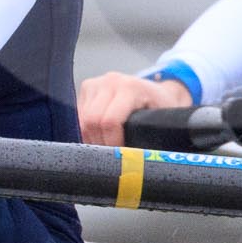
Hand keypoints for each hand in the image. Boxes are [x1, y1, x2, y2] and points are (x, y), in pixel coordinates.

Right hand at [77, 70, 191, 146]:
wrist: (157, 91)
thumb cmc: (162, 109)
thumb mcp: (162, 121)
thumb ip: (150, 137)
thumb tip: (137, 161)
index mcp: (130, 87)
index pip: (109, 121)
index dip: (111, 144)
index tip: (119, 157)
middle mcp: (110, 81)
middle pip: (91, 121)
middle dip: (99, 143)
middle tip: (110, 157)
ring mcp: (97, 82)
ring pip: (82, 120)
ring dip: (91, 138)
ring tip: (106, 148)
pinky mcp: (87, 87)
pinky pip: (79, 116)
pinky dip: (86, 131)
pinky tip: (100, 137)